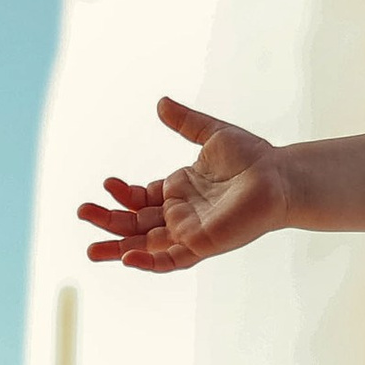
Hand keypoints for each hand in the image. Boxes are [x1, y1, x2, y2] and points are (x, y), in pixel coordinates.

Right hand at [78, 98, 291, 272]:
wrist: (281, 176)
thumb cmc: (254, 157)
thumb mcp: (212, 134)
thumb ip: (185, 122)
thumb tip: (160, 102)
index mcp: (179, 190)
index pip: (139, 199)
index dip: (121, 194)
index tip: (109, 183)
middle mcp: (181, 214)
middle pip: (135, 224)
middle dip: (108, 221)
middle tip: (83, 212)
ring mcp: (190, 232)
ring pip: (146, 246)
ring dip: (119, 249)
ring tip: (91, 250)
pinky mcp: (203, 244)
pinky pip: (172, 260)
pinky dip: (149, 263)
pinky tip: (128, 258)